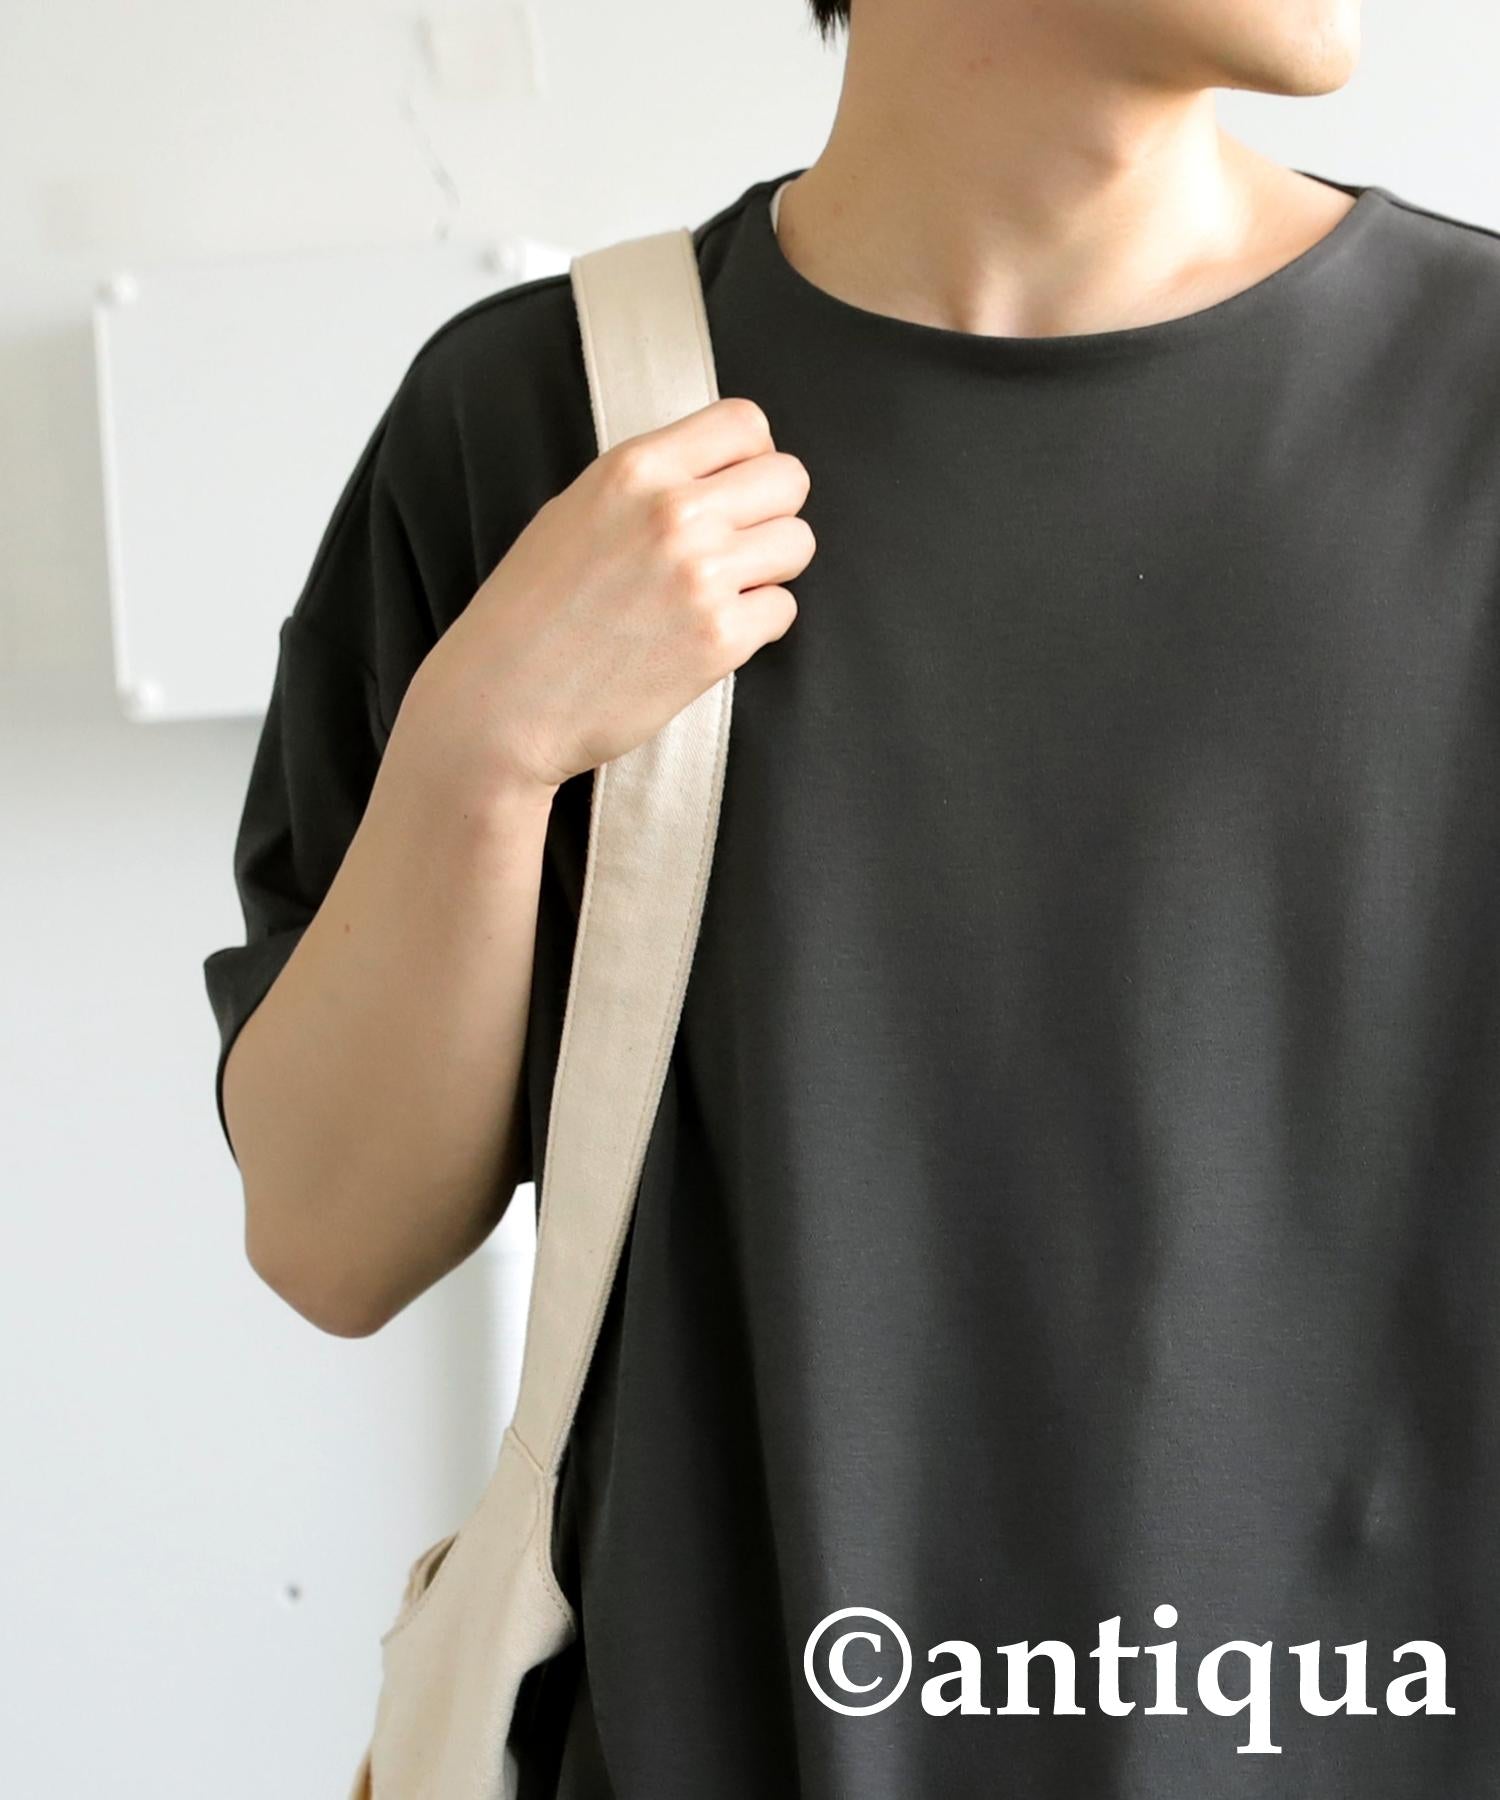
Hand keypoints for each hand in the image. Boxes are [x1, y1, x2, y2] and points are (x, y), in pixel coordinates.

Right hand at [401, 396, 812, 803]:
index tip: (735, 489)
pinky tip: (708, 636)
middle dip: (770, 513)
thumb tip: (716, 474)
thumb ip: (649, 484)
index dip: (753, 456)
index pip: (745, 423)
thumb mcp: (575, 511)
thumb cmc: (530, 612)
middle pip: (788, 480)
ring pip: (798, 544)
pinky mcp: (720, 641)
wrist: (502, 702)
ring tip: (719, 594)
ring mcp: (702, 577)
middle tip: (734, 549)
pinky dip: (757, 625)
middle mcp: (674, 513)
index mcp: (634, 469)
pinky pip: (783, 610)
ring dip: (770, 569)